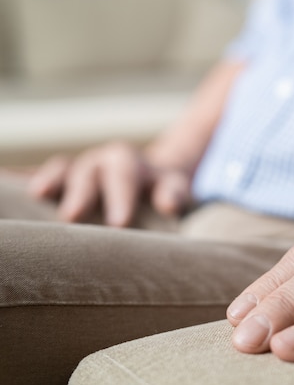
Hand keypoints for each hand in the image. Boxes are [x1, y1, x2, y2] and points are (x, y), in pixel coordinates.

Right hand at [28, 142, 191, 226]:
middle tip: (72, 216)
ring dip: (52, 181)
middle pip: (90, 172)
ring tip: (40, 194)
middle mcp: (102, 161)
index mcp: (130, 163)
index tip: (119, 223)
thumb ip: (174, 194)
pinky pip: (48, 175)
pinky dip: (34, 180)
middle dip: (82, 193)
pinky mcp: (65, 177)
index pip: (124, 176)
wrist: (152, 176)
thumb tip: (169, 204)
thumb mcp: (174, 188)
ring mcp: (81, 167)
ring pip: (65, 169)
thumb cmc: (163, 190)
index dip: (120, 197)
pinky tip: (28, 192)